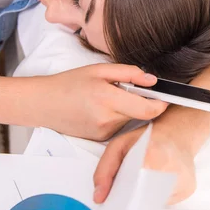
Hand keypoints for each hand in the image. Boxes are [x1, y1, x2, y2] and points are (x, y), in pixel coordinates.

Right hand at [35, 64, 167, 140]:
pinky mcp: (100, 139)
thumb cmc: (69, 84)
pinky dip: (117, 117)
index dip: (161, 104)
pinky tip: (101, 109)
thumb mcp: (99, 70)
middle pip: (141, 115)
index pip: (148, 109)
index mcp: (108, 98)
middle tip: (134, 91)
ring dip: (128, 110)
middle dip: (143, 103)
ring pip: (130, 121)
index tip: (165, 96)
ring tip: (110, 98)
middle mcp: (107, 119)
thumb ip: (129, 73)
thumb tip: (152, 80)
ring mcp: (104, 132)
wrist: (44, 104)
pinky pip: (119, 127)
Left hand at [93, 125, 196, 204]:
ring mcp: (184, 180)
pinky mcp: (190, 188)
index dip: (122, 197)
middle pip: (145, 199)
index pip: (133, 187)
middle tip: (122, 200)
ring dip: (144, 201)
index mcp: (153, 155)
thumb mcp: (119, 145)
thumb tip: (99, 198)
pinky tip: (153, 187)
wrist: (176, 133)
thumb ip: (105, 170)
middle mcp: (172, 169)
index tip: (113, 202)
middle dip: (131, 201)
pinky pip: (167, 202)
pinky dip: (156, 199)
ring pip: (156, 203)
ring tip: (136, 192)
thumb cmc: (145, 138)